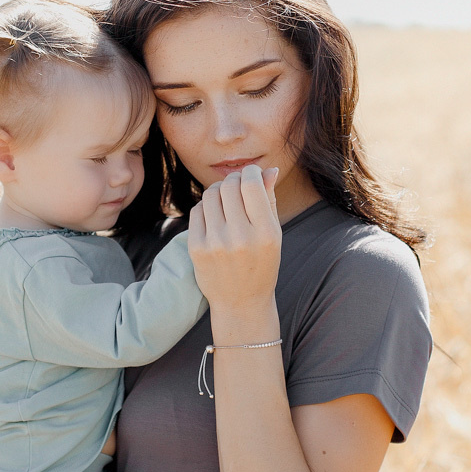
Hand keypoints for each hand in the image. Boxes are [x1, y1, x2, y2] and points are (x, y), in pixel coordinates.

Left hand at [188, 164, 281, 336]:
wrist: (240, 302)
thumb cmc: (262, 264)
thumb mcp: (274, 234)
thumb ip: (269, 199)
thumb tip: (268, 169)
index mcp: (265, 233)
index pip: (251, 184)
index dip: (250, 172)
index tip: (251, 175)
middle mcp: (239, 237)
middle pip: (228, 186)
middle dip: (234, 180)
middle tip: (237, 186)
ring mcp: (215, 243)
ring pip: (210, 194)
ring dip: (218, 191)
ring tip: (226, 201)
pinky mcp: (196, 248)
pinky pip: (198, 210)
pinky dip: (206, 207)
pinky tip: (215, 216)